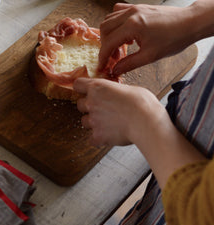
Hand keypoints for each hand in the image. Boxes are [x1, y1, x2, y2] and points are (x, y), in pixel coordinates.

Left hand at [75, 77, 206, 188]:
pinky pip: (91, 139)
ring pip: (84, 121)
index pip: (78, 84)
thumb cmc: (142, 103)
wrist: (146, 122)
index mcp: (97, 87)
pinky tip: (109, 136)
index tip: (86, 91)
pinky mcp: (98, 135)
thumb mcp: (129, 88)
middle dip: (89, 107)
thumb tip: (116, 94)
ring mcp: (93, 120)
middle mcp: (91, 102)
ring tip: (107, 123)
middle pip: (80, 104)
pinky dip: (98, 138)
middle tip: (102, 109)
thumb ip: (115, 91)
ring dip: (93, 122)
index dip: (81, 88)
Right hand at [98, 3, 195, 74]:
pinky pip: (117, 12)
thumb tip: (116, 70)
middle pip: (105, 29)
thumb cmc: (175, 37)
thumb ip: (130, 63)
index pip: (109, 42)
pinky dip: (115, 23)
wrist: (190, 23)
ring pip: (109, 19)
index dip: (103, 56)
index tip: (102, 65)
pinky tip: (124, 33)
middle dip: (105, 45)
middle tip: (113, 58)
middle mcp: (130, 14)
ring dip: (109, 34)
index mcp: (132, 25)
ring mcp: (133, 8)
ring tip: (119, 47)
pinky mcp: (137, 7)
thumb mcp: (151, 56)